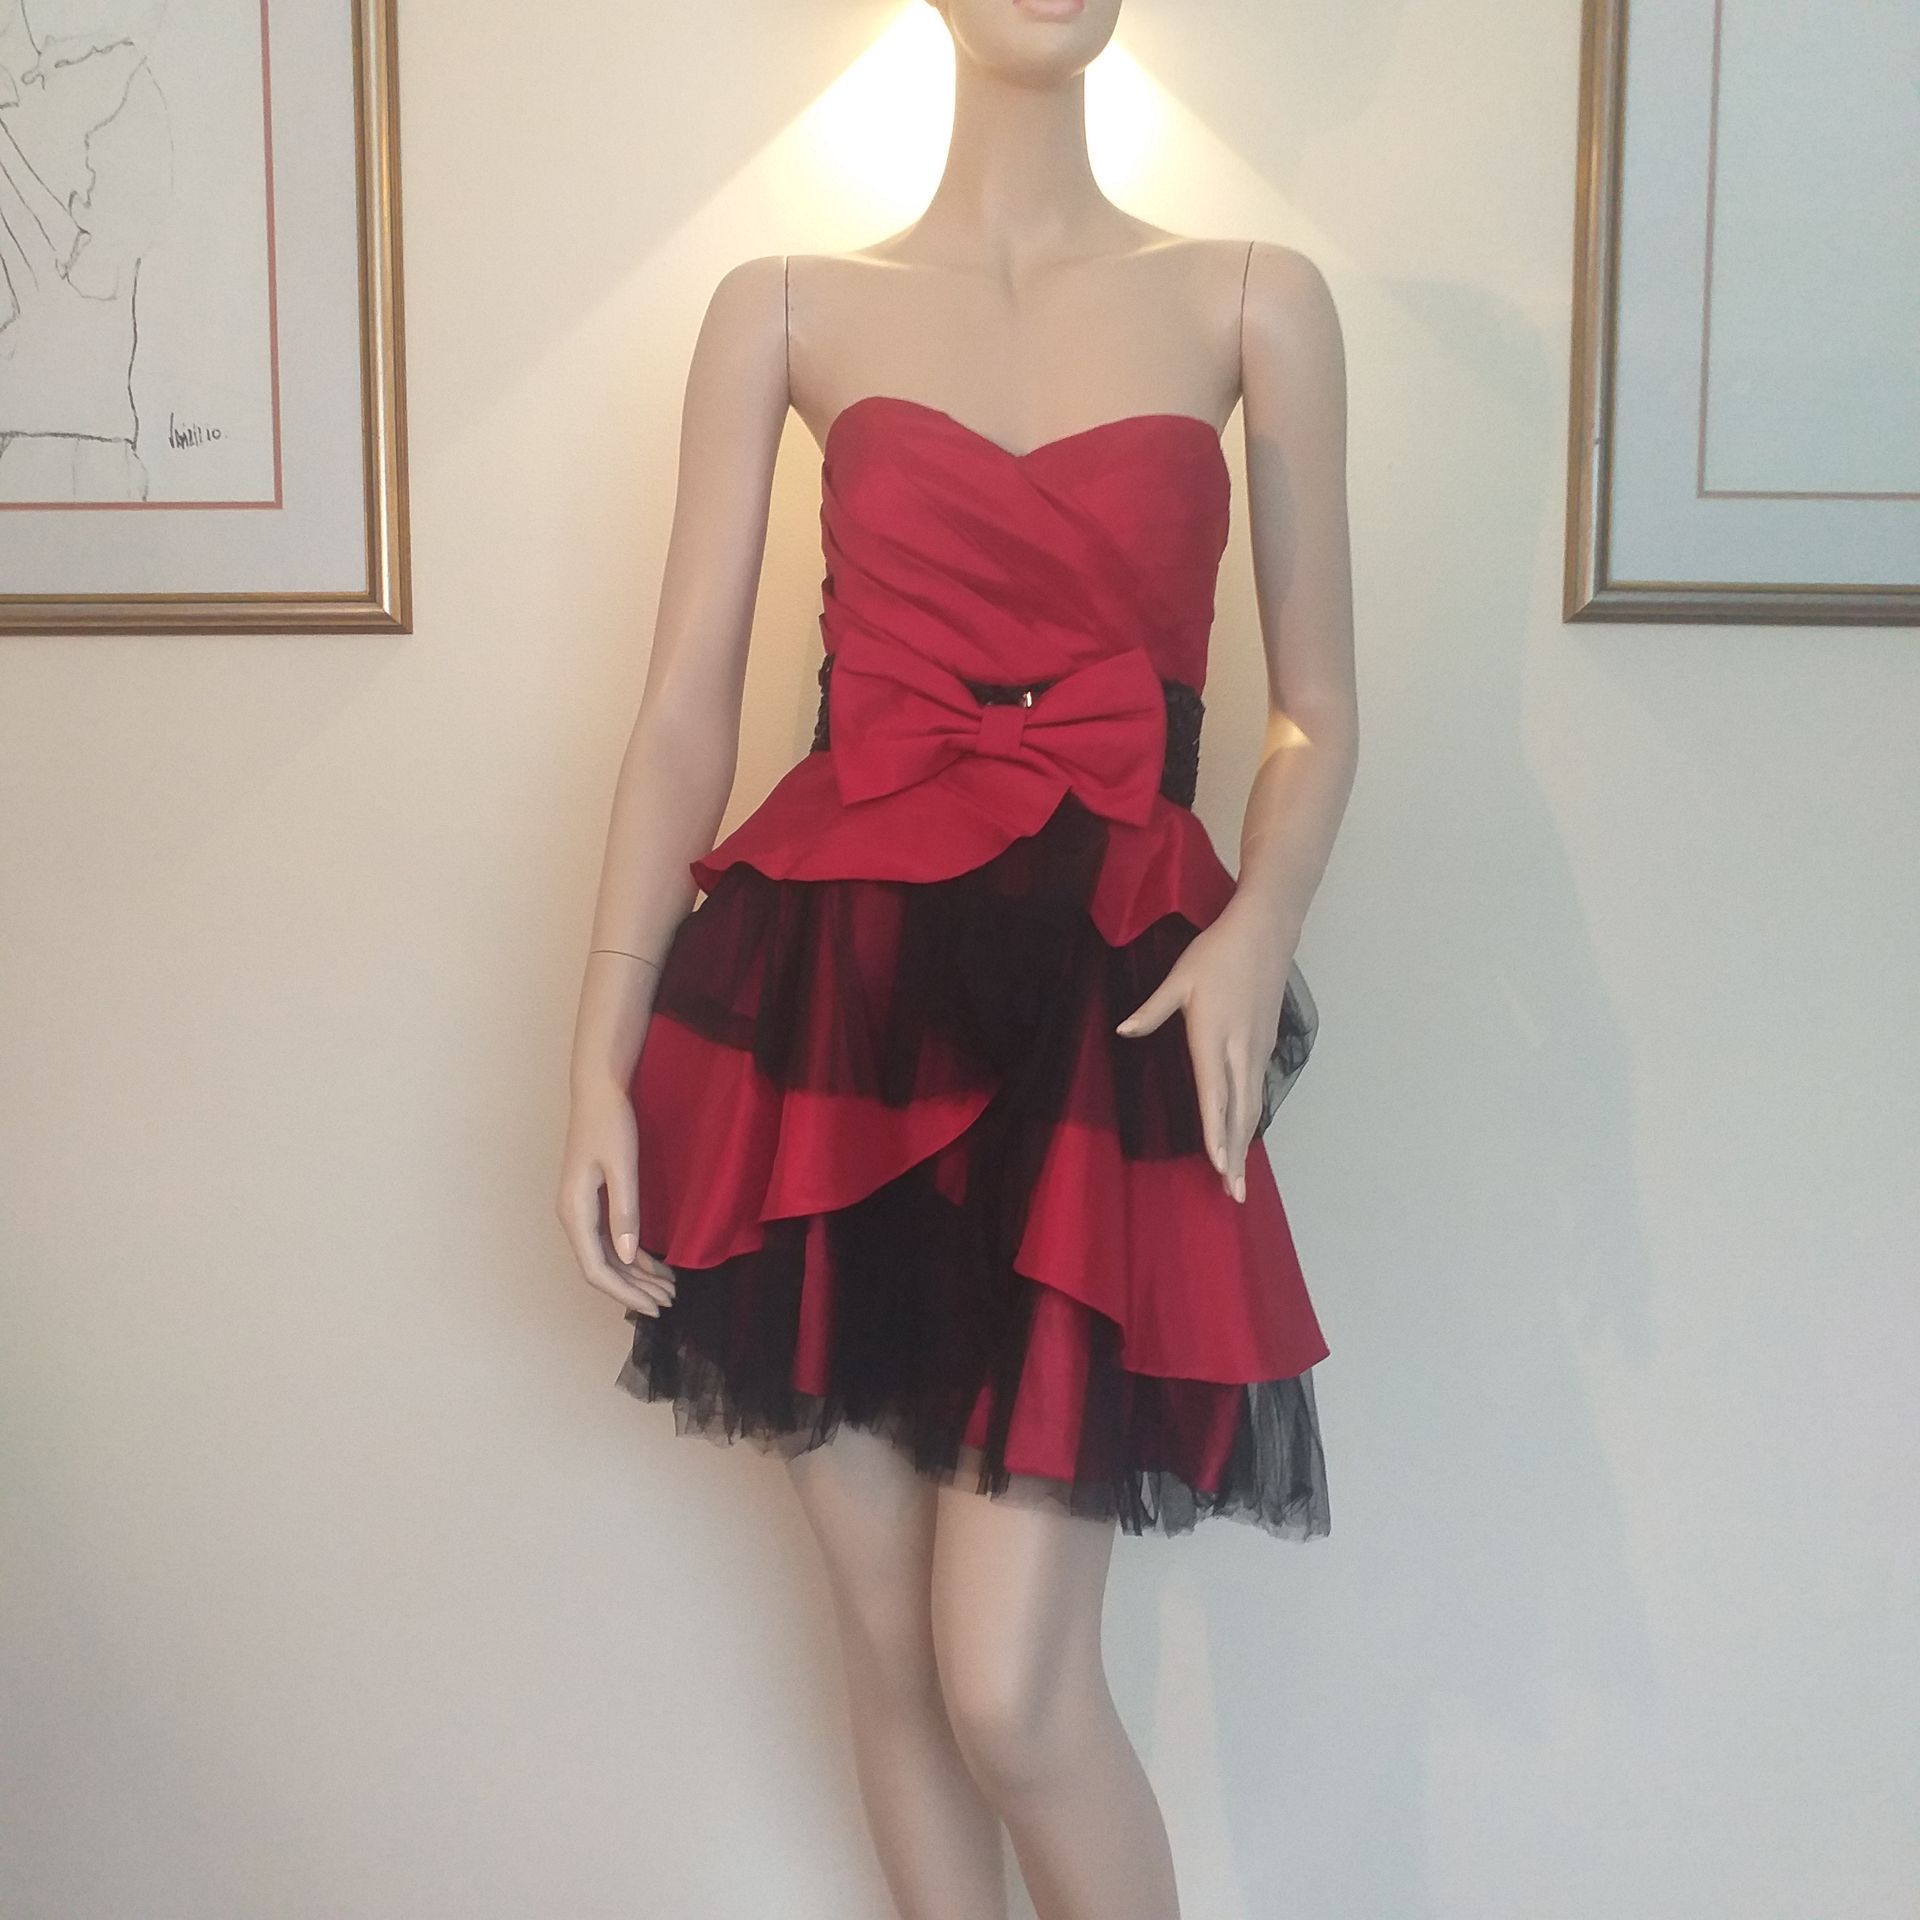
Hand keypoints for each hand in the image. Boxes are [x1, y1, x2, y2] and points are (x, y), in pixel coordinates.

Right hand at [554, 1068, 678, 1317]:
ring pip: (607, 1257)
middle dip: (634, 1290)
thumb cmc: (610, 1124)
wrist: (598, 1091)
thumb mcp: (622, 1167)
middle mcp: (573, 1217)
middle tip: (669, 1302)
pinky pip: (610, 1240)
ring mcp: (581, 1211)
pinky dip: (633, 1256)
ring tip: (668, 1289)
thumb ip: (625, 1212)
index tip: (654, 1306)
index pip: (596, 1269)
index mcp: (575, 1213)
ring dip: (636, 1276)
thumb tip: (629, 1258)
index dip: (625, 1293)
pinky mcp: (592, 1202)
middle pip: (601, 1269)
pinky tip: (656, 1265)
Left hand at [1113, 900, 1296, 1202]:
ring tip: (1238, 1177)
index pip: (1214, 1093)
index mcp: (1213, 1035)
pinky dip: (1250, 1121)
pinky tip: (1244, 1137)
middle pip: (1239, 1112)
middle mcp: (1239, 1050)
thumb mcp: (1178, 978)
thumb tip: (1122, 1030)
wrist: (1265, 933)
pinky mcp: (1264, 1046)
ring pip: (1252, 1106)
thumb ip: (1151, 1010)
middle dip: (1234, 1154)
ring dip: (1245, 1144)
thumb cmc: (1216, 954)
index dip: (1215, 1131)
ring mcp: (1256, 1050)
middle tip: (1233, 1192)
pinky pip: (1257, 1092)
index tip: (1216, 1163)